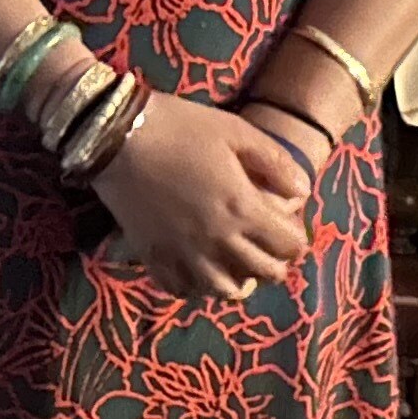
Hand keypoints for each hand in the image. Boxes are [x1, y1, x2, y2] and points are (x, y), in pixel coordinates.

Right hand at [92, 95, 313, 300]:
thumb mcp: (236, 131)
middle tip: (265, 245)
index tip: (285, 224)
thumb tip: (303, 192)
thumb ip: (275, 163)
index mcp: (243, 208)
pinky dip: (194, 286)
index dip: (295, 237)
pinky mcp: (153, 256)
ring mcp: (183, 252)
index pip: (290, 246)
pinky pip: (180, 289)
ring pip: (224, 291)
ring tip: (235, 266)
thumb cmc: (179, 127)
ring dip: (238, 281)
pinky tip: (196, 270)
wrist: (114, 134)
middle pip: (265, 274)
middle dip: (275, 261)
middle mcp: (217, 240)